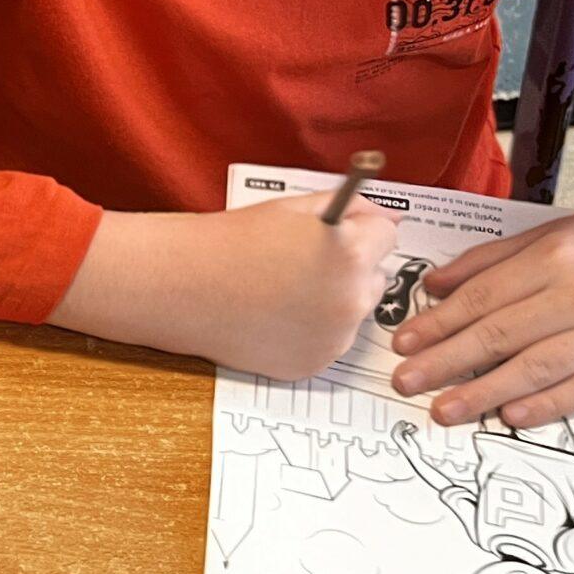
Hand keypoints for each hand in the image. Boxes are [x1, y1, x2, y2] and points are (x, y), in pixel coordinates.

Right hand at [52, 191, 398, 378]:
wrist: (183, 286)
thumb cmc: (232, 241)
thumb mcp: (295, 209)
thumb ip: (352, 208)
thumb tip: (391, 220)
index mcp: (350, 254)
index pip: (388, 237)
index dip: (357, 231)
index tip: (329, 235)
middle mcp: (350, 301)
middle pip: (376, 278)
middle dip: (350, 269)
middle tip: (302, 264)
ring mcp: (332, 339)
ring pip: (355, 313)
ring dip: (334, 302)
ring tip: (285, 291)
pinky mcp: (312, 365)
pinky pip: (330, 342)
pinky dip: (312, 331)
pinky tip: (277, 315)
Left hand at [390, 164, 573, 426]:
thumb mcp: (553, 234)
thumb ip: (490, 260)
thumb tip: (434, 286)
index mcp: (557, 257)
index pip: (482, 298)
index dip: (438, 324)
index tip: (404, 343)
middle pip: (501, 336)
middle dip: (446, 362)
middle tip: (406, 382)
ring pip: (537, 369)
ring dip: (484, 394)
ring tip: (443, 410)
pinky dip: (545, 407)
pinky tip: (509, 418)